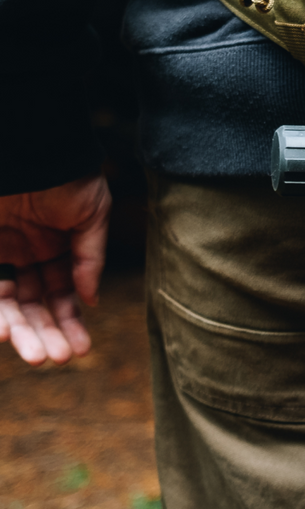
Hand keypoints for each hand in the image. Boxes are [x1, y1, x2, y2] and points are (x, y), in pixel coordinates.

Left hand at [0, 174, 110, 365]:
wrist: (31, 148)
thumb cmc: (66, 175)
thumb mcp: (92, 215)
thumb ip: (89, 257)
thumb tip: (89, 299)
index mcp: (54, 245)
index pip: (60, 292)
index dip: (69, 320)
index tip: (81, 349)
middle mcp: (23, 253)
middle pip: (32, 304)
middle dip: (45, 333)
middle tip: (56, 360)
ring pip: (7, 304)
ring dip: (21, 332)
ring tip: (36, 356)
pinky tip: (6, 332)